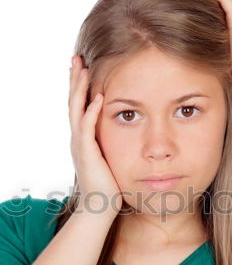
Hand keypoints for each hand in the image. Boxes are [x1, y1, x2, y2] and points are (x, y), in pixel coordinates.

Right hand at [68, 55, 122, 214]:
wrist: (99, 206)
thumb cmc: (108, 184)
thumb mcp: (109, 157)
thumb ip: (110, 143)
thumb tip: (125, 132)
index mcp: (83, 138)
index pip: (79, 106)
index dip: (80, 87)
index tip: (84, 68)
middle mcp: (78, 138)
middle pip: (73, 102)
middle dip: (75, 80)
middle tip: (76, 58)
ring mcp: (80, 145)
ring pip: (76, 110)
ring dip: (79, 89)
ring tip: (82, 68)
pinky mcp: (86, 153)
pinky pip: (87, 128)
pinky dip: (91, 112)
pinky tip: (97, 97)